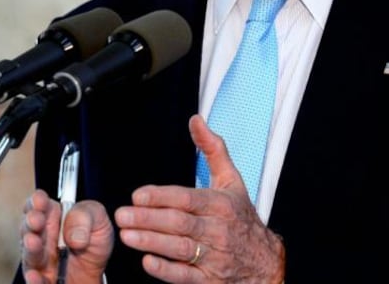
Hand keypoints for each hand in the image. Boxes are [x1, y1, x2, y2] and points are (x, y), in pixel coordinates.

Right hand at [21, 189, 114, 283]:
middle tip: (37, 219)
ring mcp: (39, 259)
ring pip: (29, 253)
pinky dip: (34, 279)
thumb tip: (74, 236)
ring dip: (30, 247)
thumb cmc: (93, 241)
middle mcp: (42, 236)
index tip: (41, 200)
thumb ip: (86, 217)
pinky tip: (35, 275)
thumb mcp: (99, 221)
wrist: (97, 271)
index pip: (39, 205)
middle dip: (31, 221)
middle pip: (30, 227)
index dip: (37, 201)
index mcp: (53, 216)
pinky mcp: (42, 279)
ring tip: (33, 241)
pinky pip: (36, 281)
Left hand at [114, 115, 285, 282]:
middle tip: (122, 215)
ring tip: (127, 236)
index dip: (162, 197)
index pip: (188, 199)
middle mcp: (218, 229)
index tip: (138, 195)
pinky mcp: (209, 279)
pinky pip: (186, 276)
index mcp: (221, 204)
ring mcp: (214, 256)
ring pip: (181, 249)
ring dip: (152, 242)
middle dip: (148, 219)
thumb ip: (212, 149)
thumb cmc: (242, 217)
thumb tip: (195, 121)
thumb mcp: (232, 180)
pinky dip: (166, 270)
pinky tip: (147, 262)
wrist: (266, 262)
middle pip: (180, 223)